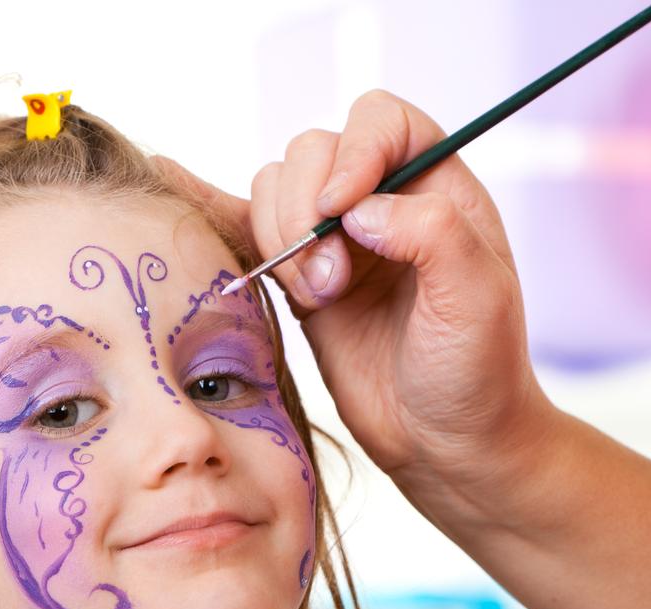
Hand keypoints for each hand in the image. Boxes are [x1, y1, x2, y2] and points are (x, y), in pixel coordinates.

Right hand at [156, 90, 555, 534]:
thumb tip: (356, 208)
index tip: (341, 208)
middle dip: (305, 212)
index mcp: (437, 189)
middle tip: (332, 284)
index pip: (382, 122)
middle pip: (313, 152)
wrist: (447, 445)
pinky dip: (209, 206)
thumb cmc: (477, 372)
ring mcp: (336, 242)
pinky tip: (173, 181)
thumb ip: (432, 233)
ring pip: (274, 190)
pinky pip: (246, 230)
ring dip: (279, 238)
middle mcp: (382, 202)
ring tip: (317, 298)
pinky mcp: (299, 282)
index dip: (353, 150)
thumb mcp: (477, 298)